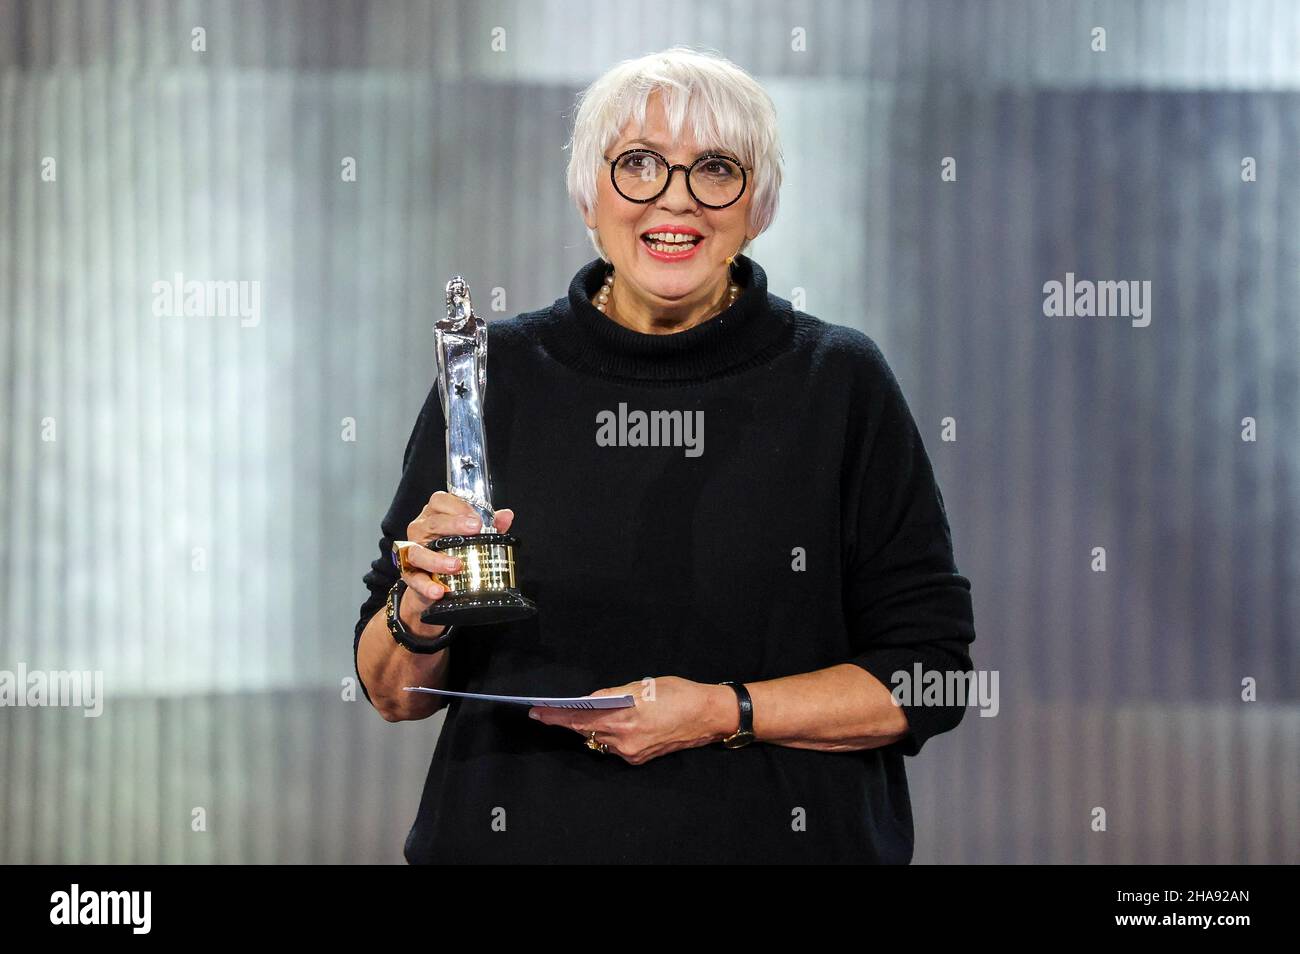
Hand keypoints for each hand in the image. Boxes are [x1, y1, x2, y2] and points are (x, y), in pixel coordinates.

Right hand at [398, 491, 514, 635]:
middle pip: (432, 523)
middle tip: (475, 529)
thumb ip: (490, 525)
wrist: (437, 584)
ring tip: (457, 565)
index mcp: (434, 515)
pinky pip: (414, 580)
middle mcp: (420, 531)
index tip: (477, 518)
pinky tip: (438, 591)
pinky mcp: (410, 576)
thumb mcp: (474, 537)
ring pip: (417, 552)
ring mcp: (412, 553)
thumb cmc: (454, 551)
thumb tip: (506, 515)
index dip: (458, 506)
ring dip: (436, 559)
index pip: (440, 501)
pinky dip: (425, 586)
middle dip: (453, 525)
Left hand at [528, 677, 735, 765]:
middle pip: (586, 730)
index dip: (557, 715)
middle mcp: (625, 739)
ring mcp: (631, 751)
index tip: (538, 711)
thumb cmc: (680, 694)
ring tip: (572, 715)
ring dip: (587, 727)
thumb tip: (591, 700)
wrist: (708, 716)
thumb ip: (614, 694)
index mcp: (625, 717)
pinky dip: (606, 734)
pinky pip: (614, 746)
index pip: (581, 717)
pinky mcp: (639, 758)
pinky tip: (605, 723)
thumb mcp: (644, 685)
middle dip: (565, 721)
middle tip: (544, 713)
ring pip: (599, 738)